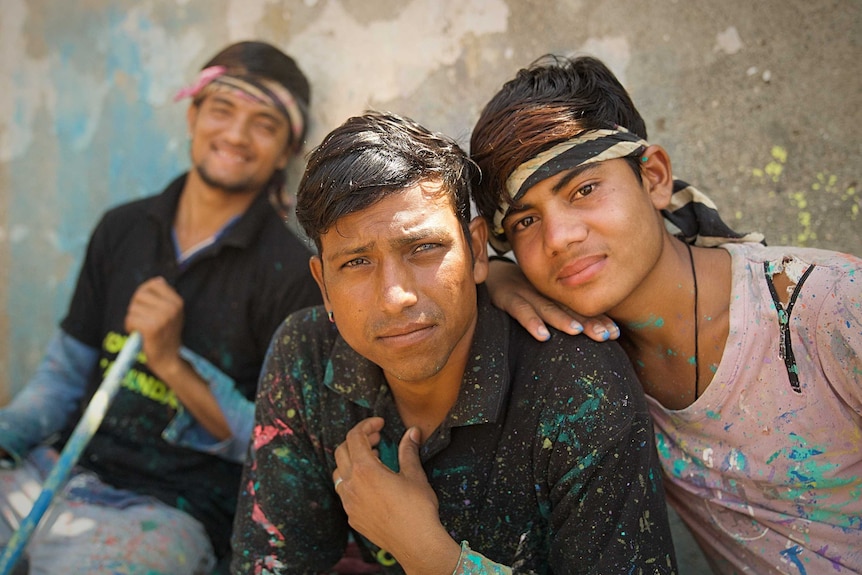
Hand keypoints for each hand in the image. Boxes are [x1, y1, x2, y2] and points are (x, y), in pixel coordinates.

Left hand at [124, 276, 184, 375]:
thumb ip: (164, 297)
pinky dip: (130, 327)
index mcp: (177, 301)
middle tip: (143, 320)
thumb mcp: (171, 313)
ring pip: (133, 308)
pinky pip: (130, 319)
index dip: (144, 294)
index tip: (146, 306)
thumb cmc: (166, 335)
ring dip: (132, 319)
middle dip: (136, 307)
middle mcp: (172, 308)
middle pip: (140, 295)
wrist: (169, 359)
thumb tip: (158, 279)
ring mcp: (163, 317)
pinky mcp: (152, 328)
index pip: (153, 284)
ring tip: (142, 328)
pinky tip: (138, 333)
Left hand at [333, 417, 459, 574]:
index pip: (354, 437)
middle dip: (358, 440)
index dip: (366, 425)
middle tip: (377, 439)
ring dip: (352, 461)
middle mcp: (351, 485)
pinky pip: (345, 493)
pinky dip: (354, 481)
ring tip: (373, 461)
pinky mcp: (352, 517)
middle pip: (341, 451)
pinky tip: (372, 486)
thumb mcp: (414, 475)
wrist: (416, 544)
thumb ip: (408, 450)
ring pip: (339, 473)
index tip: (380, 423)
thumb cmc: (417, 509)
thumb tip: (412, 432)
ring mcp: (349, 503)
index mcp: (365, 470)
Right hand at [486, 259, 619, 341]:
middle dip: (589, 322)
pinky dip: (532, 322)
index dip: (597, 319)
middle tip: (606, 336)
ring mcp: (524, 293)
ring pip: (547, 308)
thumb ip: (557, 313)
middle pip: (569, 308)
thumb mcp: (538, 300)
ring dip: (563, 320)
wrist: (484, 274)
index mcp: (553, 295)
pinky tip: (543, 335)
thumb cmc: (516, 293)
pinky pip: (520, 311)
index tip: (615, 334)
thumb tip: (582, 338)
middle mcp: (542, 293)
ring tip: (578, 331)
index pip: (579, 308)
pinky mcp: (506, 297)